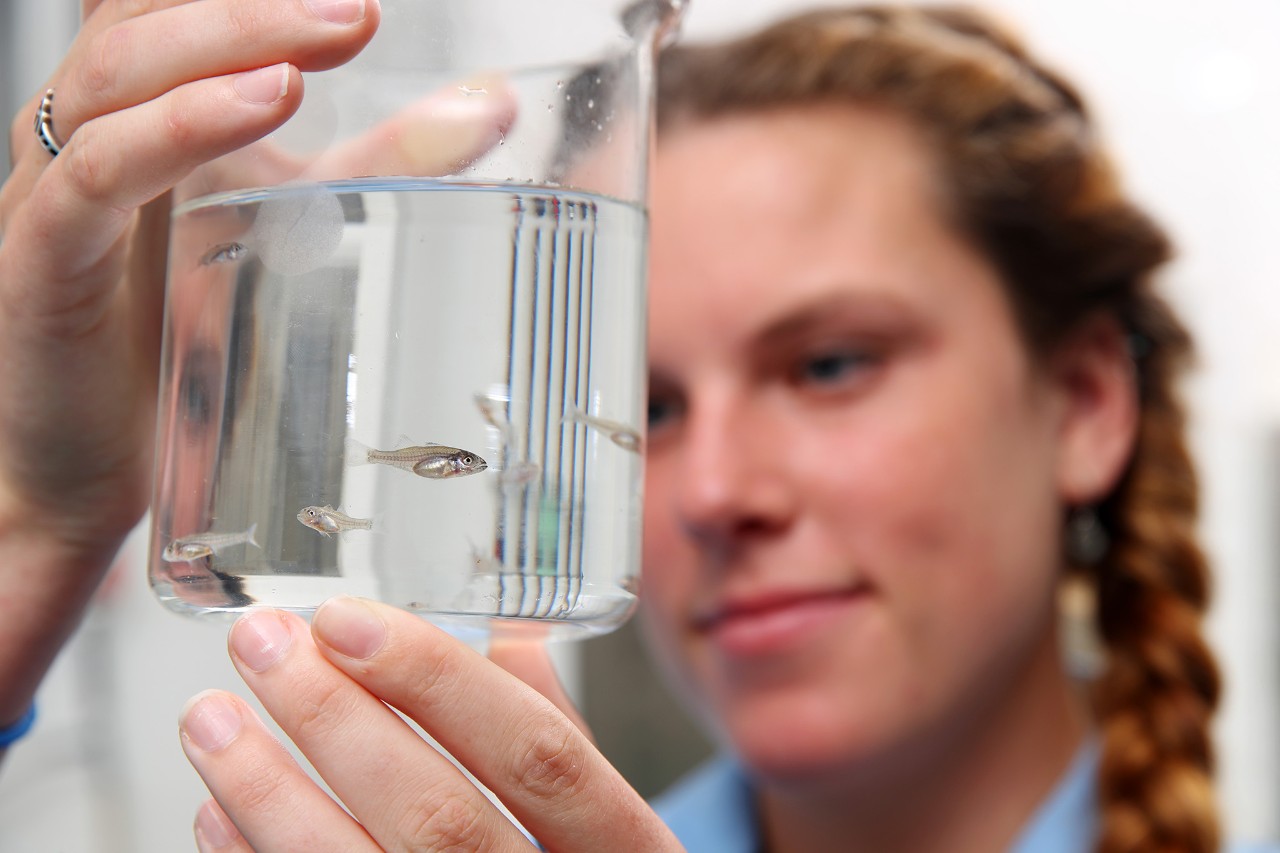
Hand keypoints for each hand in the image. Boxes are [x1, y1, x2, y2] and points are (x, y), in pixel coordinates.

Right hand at [0, 0, 378, 553]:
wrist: (91, 475)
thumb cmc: (180, 349)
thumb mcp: (295, 230)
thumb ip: (380, 165)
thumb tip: (491, 103)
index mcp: (147, 114)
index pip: (175, 5)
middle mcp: (92, 135)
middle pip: (146, 17)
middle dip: (254, 0)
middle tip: (357, 9)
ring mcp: (58, 191)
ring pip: (117, 74)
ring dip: (225, 41)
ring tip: (324, 35)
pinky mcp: (44, 260)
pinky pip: (98, 173)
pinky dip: (176, 128)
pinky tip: (259, 105)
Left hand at [180, 599, 682, 850]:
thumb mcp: (607, 821)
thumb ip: (557, 734)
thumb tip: (504, 630)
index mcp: (624, 846)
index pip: (536, 752)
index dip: (439, 681)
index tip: (346, 620)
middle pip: (435, 814)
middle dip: (333, 718)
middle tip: (259, 644)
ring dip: (268, 791)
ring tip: (209, 716)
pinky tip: (215, 810)